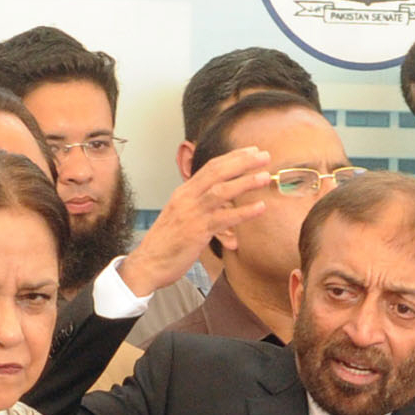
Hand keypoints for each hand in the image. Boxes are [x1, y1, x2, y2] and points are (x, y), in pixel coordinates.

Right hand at [117, 147, 271, 296]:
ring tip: (265, 176)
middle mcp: (187, 198)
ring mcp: (192, 213)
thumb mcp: (181, 216)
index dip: (233, 157)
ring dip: (245, 182)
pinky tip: (260, 208)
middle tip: (264, 155)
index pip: (210, 167)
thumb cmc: (166, 243)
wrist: (148, 263)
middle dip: (242, 161)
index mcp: (184, 192)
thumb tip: (220, 201)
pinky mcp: (197, 232)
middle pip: (217, 172)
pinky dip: (243, 212)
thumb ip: (198, 205)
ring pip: (221, 191)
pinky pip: (224, 219)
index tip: (252, 151)